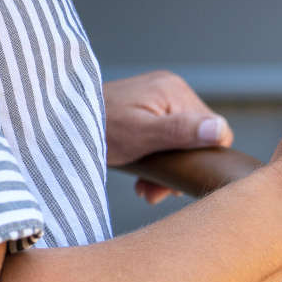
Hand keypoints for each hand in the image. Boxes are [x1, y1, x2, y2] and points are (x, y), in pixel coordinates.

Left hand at [103, 70, 233, 203]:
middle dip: (179, 168)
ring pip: (182, 142)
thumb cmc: (98, 129)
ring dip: (168, 169)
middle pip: (197, 137)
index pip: (214, 130)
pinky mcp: (149, 111)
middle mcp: (172, 90)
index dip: (200, 159)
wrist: (62, 125)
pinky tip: (142, 177)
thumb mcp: (141, 135)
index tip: (174, 181)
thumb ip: (181, 131)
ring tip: (146, 188)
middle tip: (154, 192)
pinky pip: (167, 138)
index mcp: (175, 90)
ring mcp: (160, 100)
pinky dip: (158, 160)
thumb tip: (220, 131)